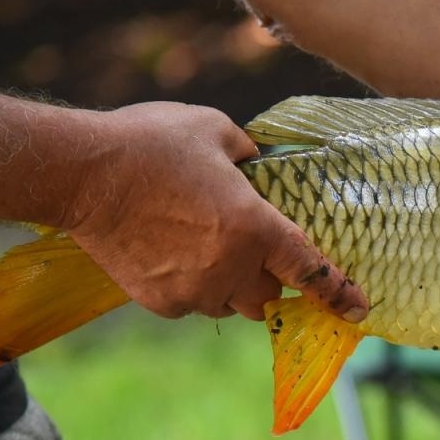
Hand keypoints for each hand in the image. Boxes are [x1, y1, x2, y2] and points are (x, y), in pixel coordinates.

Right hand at [62, 102, 367, 322]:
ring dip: (227, 284)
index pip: (309, 270)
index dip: (338, 292)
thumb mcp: (213, 129)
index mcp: (254, 227)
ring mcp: (194, 290)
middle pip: (267, 297)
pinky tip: (167, 250)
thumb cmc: (149, 143)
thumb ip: (248, 154)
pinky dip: (190, 285)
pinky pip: (191, 303)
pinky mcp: (162, 302)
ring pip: (229, 304)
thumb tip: (257, 166)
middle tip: (243, 247)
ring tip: (196, 244)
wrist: (81, 174)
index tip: (359, 310)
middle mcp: (230, 268)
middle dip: (264, 278)